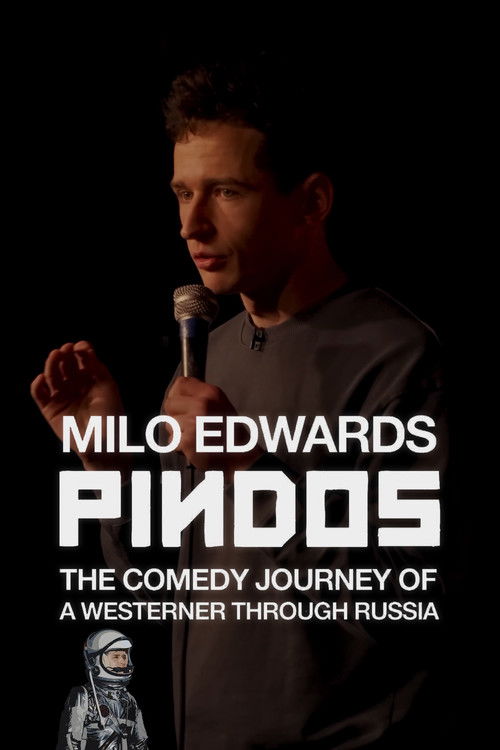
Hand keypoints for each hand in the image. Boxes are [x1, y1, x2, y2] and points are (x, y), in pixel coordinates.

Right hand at [30, 341, 129, 474]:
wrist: (103, 445)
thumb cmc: (111, 417)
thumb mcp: (108, 388)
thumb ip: (97, 368)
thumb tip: (85, 350)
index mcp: (91, 379)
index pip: (82, 359)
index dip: (80, 350)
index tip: (80, 347)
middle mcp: (75, 385)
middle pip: (65, 364)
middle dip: (64, 355)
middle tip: (65, 350)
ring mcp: (62, 396)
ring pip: (52, 376)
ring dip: (51, 364)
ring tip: (54, 356)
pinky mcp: (50, 409)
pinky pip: (39, 394)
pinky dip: (37, 385)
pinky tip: (42, 378)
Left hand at [162, 376, 263, 477]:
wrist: (239, 455)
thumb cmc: (229, 432)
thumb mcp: (219, 403)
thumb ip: (198, 395)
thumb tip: (176, 391)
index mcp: (210, 393)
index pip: (180, 384)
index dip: (177, 395)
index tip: (182, 405)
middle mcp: (202, 404)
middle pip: (169, 403)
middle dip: (175, 415)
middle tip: (190, 424)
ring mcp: (194, 422)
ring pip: (169, 423)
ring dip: (177, 432)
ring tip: (194, 435)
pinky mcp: (188, 440)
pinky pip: (172, 440)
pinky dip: (179, 446)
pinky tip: (194, 446)